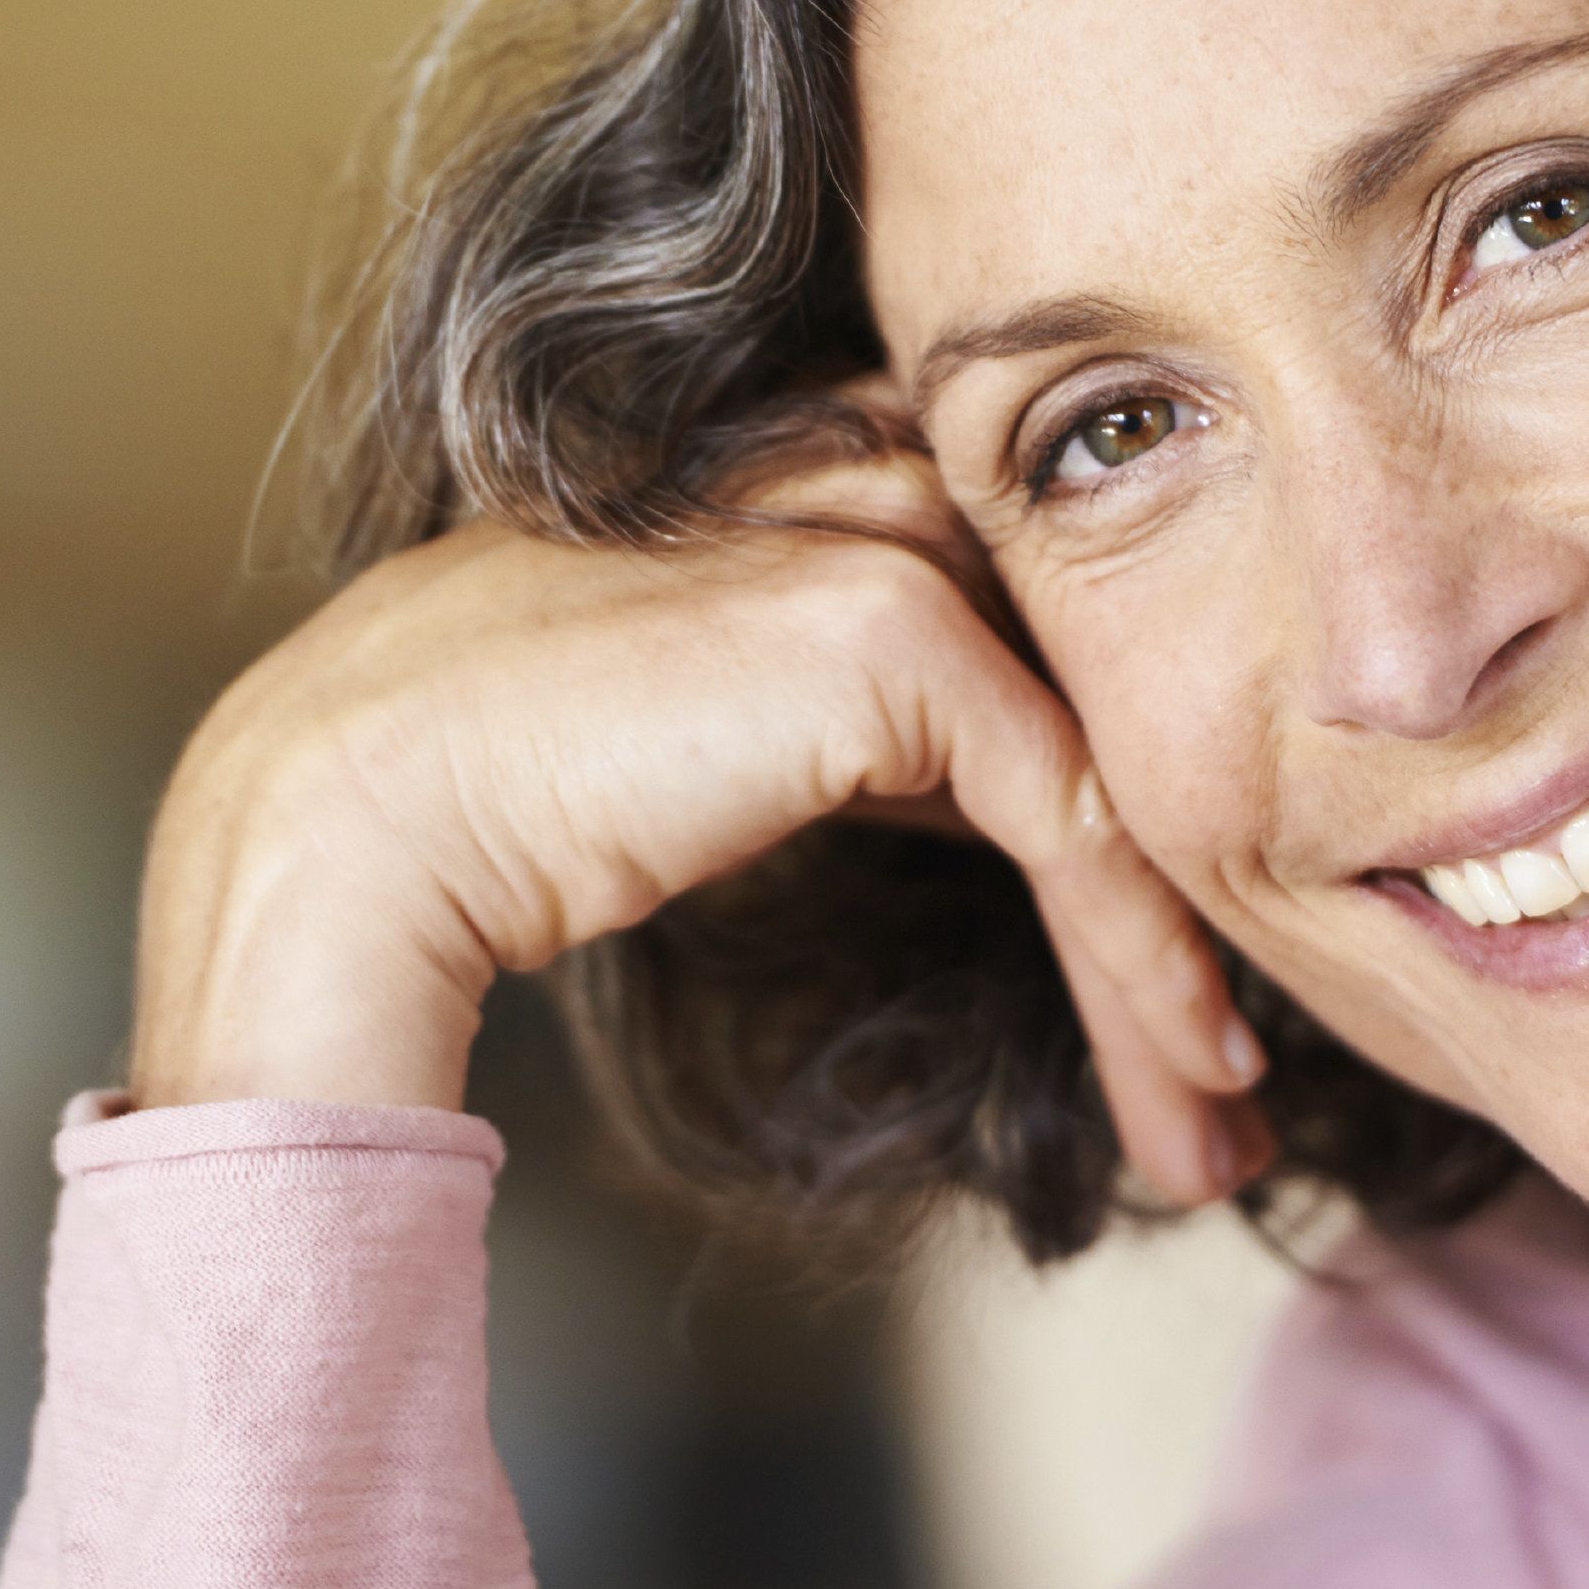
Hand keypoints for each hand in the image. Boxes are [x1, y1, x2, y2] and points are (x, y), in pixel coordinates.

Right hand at [128, 449, 1270, 1204]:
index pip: (1022, 618)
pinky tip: (1180, 1067)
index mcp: (801, 467)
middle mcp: (853, 469)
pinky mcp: (888, 627)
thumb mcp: (716, 745)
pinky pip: (1073, 808)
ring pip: (1103, 756)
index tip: (1171, 977)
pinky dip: (1137, 952)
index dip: (1114, 792)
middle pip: (1090, 685)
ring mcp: (873, 532)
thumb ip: (855, 729)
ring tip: (1223, 1121)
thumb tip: (1012, 810)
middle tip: (1237, 1070)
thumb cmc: (484, 803)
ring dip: (1175, 959)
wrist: (350, 820)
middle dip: (1177, 888)